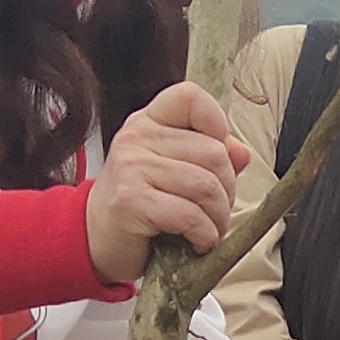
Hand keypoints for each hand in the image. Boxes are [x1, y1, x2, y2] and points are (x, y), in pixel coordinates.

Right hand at [86, 81, 249, 286]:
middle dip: (227, 190)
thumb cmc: (144, 205)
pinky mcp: (130, 201)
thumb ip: (211, 158)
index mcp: (150, 121)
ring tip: (209, 229)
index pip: (190, 97)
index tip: (220, 158)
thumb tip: (242, 152)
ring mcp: (130, 167)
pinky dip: (205, 235)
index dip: (217, 124)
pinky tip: (197, 241)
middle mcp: (137, 138)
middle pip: (214, 153)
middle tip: (216, 211)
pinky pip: (190, 215)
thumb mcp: (177, 172)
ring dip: (218, 217)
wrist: (98, 239)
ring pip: (206, 186)